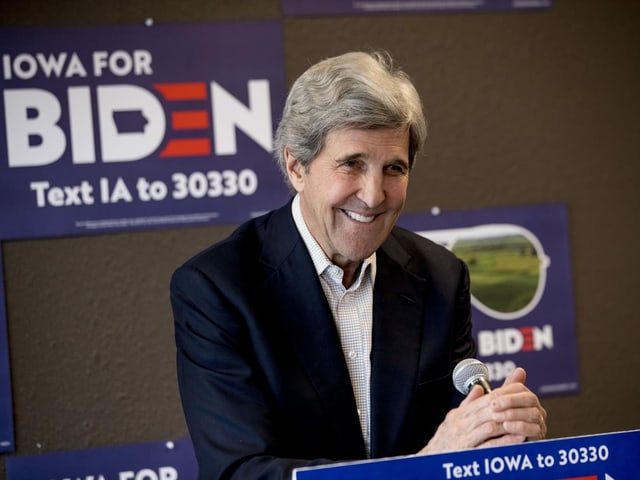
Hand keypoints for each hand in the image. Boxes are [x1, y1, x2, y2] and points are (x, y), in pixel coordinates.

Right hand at [417, 367, 546, 454]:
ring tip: (525, 419)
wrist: (429, 462)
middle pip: (489, 409)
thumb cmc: (443, 442)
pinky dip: (505, 441)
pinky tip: (518, 438)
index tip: (519, 389)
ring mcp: (464, 438)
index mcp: (460, 414)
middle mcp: (461, 423)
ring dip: (509, 422)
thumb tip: (479, 389)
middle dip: (509, 404)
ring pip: (490, 425)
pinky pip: (489, 445)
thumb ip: (468, 405)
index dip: (503, 393)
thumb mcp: (453, 420)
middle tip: (526, 401)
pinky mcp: (468, 452)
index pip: (484, 399)